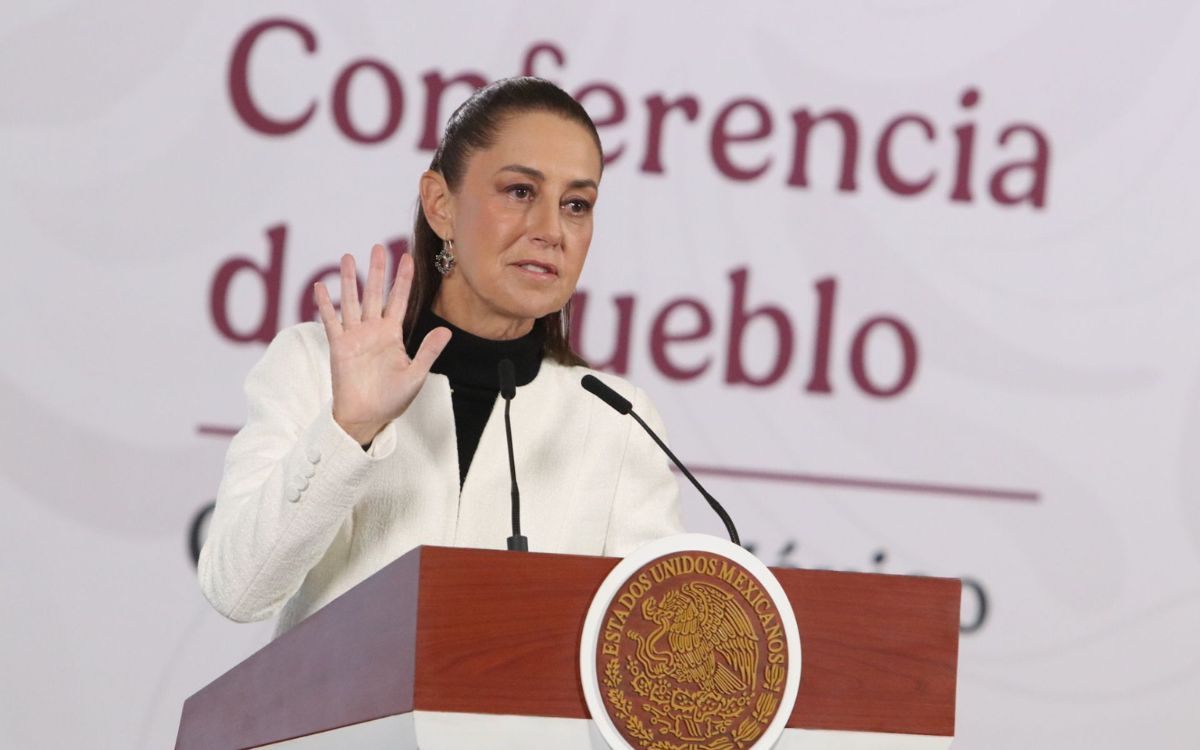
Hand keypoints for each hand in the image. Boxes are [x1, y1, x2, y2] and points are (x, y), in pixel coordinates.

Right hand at [314, 245, 450, 444]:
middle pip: (375, 293)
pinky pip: (331, 321)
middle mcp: (373, 330)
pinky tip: (321, 287)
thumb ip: (428, 351)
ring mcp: (355, 336)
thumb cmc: (392, 399)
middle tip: (378, 247)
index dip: (403, 279)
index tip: (407, 257)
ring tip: (347, 257)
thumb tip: (446, 331)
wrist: (367, 416)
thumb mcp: (416, 374)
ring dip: (349, 280)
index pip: (399, 300)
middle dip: (377, 270)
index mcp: (393, 334)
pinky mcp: (339, 346)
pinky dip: (325, 305)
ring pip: (352, 301)